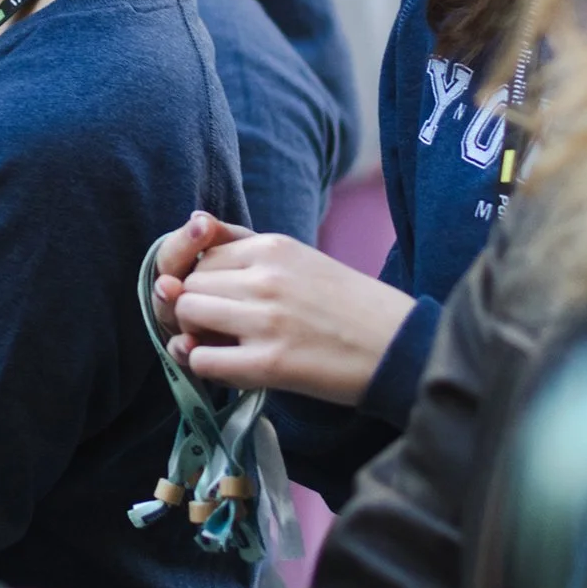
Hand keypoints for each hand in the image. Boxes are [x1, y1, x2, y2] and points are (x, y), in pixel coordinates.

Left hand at [155, 229, 413, 403]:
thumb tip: (195, 219)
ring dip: (194, 334)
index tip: (218, 302)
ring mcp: (266, 319)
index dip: (200, 283)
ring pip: (187, 314)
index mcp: (272, 246)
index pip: (201, 256)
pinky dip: (204, 366)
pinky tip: (229, 368)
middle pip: (189, 285)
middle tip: (217, 330)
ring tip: (223, 346)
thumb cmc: (349, 305)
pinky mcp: (271, 363)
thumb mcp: (300, 259)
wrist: (400, 347)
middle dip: (193, 308)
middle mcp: (265, 276)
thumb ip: (247, 244)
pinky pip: (202, 359)